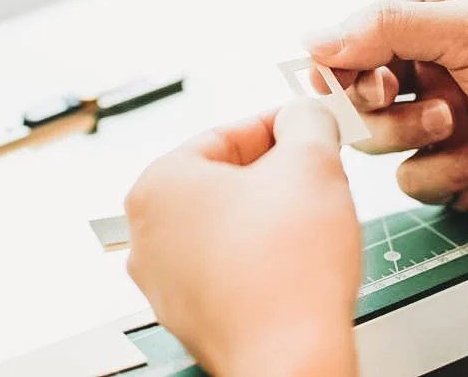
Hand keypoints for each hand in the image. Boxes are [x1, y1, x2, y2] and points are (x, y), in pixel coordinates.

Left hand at [125, 99, 360, 376]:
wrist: (291, 360)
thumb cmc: (288, 270)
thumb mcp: (311, 162)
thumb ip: (307, 121)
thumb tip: (305, 114)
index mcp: (158, 185)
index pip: (228, 134)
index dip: (282, 125)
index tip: (311, 127)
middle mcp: (148, 232)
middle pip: (225, 179)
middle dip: (278, 171)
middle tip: (319, 171)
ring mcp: (164, 278)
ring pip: (228, 222)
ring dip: (272, 212)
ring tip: (313, 218)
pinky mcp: (190, 313)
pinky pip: (229, 264)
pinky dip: (262, 254)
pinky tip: (296, 259)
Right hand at [306, 0, 467, 221]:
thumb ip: (389, 27)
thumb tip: (316, 37)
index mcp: (435, 22)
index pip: (360, 37)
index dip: (341, 59)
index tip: (332, 74)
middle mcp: (431, 72)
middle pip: (357, 91)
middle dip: (373, 97)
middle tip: (391, 92)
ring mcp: (438, 123)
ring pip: (376, 137)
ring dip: (412, 130)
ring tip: (455, 120)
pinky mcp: (452, 172)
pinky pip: (413, 179)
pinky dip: (448, 169)